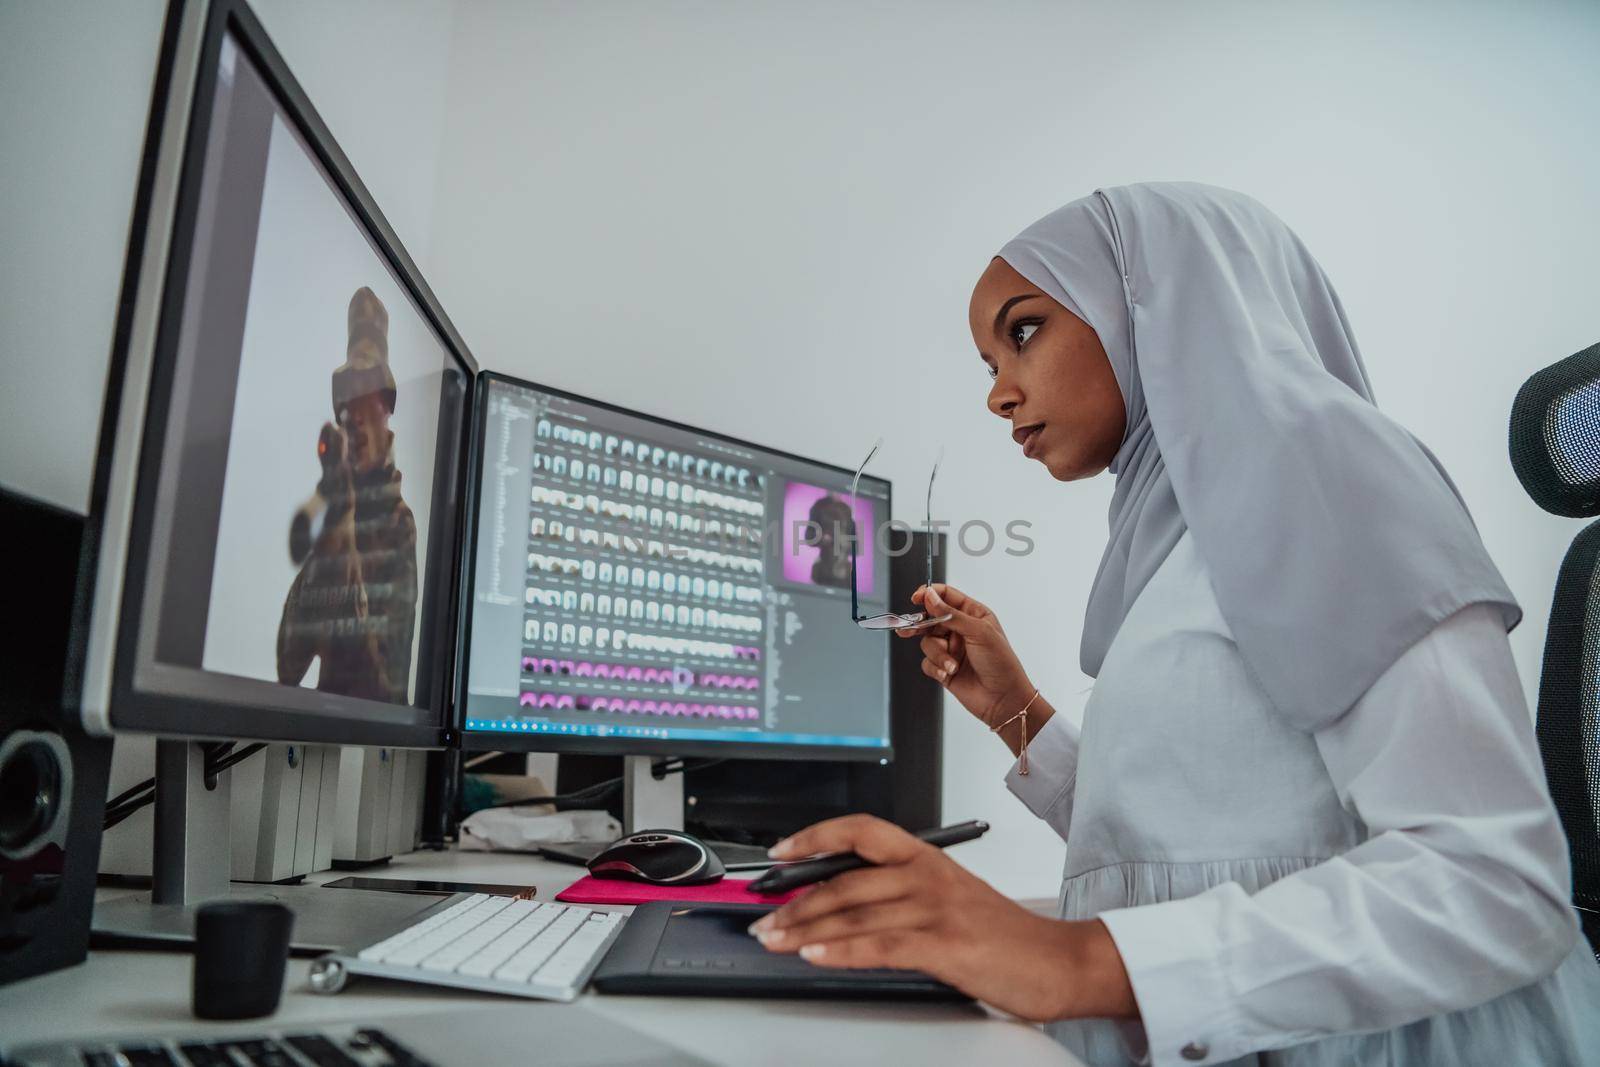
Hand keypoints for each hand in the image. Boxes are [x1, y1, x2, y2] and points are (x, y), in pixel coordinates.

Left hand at [749, 815, 1136, 1022]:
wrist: (1060, 961)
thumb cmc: (1004, 935)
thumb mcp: (949, 899)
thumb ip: (901, 896)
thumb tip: (842, 906)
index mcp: (927, 857)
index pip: (861, 830)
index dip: (815, 836)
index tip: (779, 851)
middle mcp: (927, 875)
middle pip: (845, 878)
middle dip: (794, 899)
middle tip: (762, 916)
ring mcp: (935, 908)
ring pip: (854, 911)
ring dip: (804, 927)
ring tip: (773, 938)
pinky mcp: (943, 944)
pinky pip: (878, 944)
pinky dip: (839, 949)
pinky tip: (813, 954)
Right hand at [898, 583, 1038, 731]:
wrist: (1003, 699)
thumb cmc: (1001, 663)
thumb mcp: (978, 632)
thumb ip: (951, 614)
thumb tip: (930, 597)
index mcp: (973, 614)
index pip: (946, 596)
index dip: (929, 595)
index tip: (916, 598)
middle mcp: (960, 630)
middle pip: (930, 618)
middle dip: (920, 625)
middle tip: (909, 628)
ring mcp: (951, 649)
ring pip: (927, 642)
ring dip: (937, 654)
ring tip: (951, 665)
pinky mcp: (943, 667)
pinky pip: (927, 662)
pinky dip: (936, 667)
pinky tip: (948, 673)